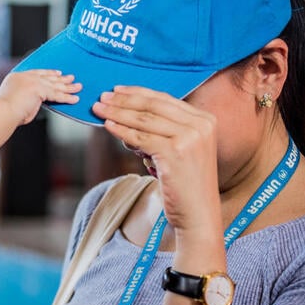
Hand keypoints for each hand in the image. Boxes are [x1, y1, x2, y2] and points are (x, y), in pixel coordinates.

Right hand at [0, 70, 80, 124]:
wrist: (3, 112)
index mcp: (17, 76)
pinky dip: (66, 98)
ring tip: (78, 87)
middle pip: (48, 77)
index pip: (37, 73)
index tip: (58, 73)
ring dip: (68, 87)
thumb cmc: (5, 112)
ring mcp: (32, 81)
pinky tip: (75, 99)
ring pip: (54, 85)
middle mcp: (25, 76)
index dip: (49, 73)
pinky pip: (56, 95)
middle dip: (61, 79)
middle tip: (71, 78)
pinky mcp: (39, 89)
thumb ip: (27, 98)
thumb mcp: (15, 100)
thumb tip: (35, 102)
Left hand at [92, 86, 221, 239]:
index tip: (117, 90)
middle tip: (102, 96)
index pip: (165, 99)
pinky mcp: (176, 152)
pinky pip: (140, 137)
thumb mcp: (179, 149)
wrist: (198, 214)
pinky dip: (121, 130)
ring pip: (144, 120)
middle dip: (124, 100)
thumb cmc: (184, 184)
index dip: (138, 92)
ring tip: (99, 109)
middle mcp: (201, 125)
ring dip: (117, 112)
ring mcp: (190, 138)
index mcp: (205, 119)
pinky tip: (107, 126)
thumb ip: (161, 129)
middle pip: (153, 106)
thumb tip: (124, 114)